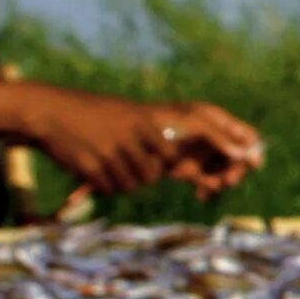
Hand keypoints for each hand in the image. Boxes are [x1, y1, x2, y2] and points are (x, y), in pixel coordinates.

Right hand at [24, 88, 255, 200]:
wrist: (50, 111)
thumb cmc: (97, 119)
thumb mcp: (132, 123)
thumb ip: (160, 144)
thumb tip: (192, 170)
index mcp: (148, 117)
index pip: (197, 128)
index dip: (224, 141)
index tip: (249, 154)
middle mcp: (137, 131)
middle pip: (163, 168)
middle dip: (147, 169)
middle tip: (124, 155)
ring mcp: (116, 149)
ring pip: (136, 182)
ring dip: (122, 176)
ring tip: (103, 155)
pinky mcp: (94, 166)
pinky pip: (112, 188)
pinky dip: (103, 182)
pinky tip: (90, 163)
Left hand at [156, 102, 262, 198]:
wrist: (130, 138)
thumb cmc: (164, 123)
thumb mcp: (196, 125)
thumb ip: (222, 140)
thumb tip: (249, 158)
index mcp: (217, 121)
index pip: (247, 136)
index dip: (253, 150)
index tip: (252, 165)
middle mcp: (213, 139)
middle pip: (238, 158)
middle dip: (234, 171)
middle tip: (226, 182)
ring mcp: (201, 155)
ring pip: (224, 173)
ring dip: (221, 182)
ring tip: (208, 187)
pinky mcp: (189, 170)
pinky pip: (208, 182)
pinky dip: (208, 190)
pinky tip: (201, 195)